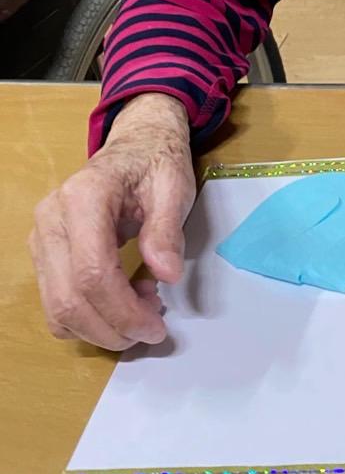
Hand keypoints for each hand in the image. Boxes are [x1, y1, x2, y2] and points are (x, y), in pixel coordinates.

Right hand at [30, 94, 195, 350]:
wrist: (136, 144)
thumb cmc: (155, 163)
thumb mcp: (174, 186)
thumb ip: (167, 229)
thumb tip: (167, 274)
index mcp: (84, 196)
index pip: (92, 272)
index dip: (123, 310)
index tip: (156, 326)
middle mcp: (51, 218)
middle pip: (69, 298)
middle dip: (113, 327)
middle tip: (153, 329)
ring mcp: (41, 237)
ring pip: (57, 308)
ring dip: (102, 326)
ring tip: (143, 307)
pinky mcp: (44, 253)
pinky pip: (56, 304)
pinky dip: (88, 318)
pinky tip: (122, 300)